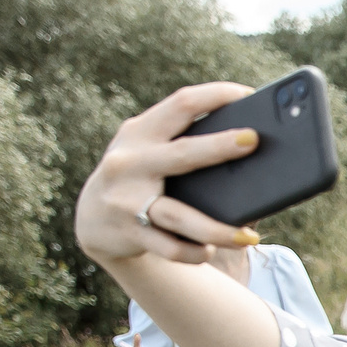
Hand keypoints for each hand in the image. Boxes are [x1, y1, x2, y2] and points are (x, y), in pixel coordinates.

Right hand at [74, 83, 263, 272]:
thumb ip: (182, 142)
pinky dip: (195, 251)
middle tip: (254, 141)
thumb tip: (248, 150)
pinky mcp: (129, 232)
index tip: (248, 94)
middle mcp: (131, 161)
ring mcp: (127, 198)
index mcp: (141, 132)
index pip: (181, 104)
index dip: (214, 95)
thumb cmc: (139, 175)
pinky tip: (210, 250)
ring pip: (180, 216)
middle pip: (183, 154)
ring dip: (217, 229)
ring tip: (248, 237)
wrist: (92, 218)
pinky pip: (170, 248)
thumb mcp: (150, 150)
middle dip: (219, 146)